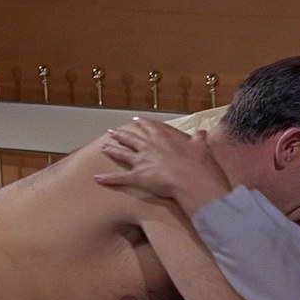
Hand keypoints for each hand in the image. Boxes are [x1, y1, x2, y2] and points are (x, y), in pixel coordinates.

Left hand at [94, 118, 229, 215]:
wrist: (190, 179)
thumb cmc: (196, 164)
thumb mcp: (200, 147)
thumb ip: (198, 139)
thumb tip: (202, 132)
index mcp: (163, 138)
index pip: (150, 128)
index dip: (142, 124)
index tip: (136, 120)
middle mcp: (149, 146)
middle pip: (131, 138)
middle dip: (121, 134)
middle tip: (113, 131)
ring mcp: (141, 161)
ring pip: (122, 153)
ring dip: (112, 150)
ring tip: (103, 147)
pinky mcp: (136, 176)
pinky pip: (119, 178)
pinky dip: (108, 178)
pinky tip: (97, 178)